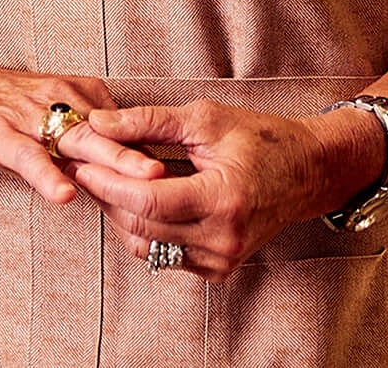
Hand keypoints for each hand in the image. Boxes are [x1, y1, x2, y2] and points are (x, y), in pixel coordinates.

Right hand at [0, 67, 164, 205]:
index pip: (120, 129)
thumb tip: (128, 177)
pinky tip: (64, 195)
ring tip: (142, 182)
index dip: (145, 156)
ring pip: (78, 141)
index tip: (177, 182)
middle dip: (143, 154)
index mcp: (79, 95)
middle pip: (109, 132)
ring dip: (112, 161)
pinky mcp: (1, 133)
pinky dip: (47, 175)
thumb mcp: (54, 120)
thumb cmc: (7, 110)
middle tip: (175, 175)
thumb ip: (87, 144)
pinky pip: (29, 156)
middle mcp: (61, 100)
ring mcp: (32, 116)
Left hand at [74, 99, 372, 280]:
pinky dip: (142, 228)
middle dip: (105, 195)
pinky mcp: (216, 267)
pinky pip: (163, 254)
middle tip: (83, 165)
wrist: (307, 170)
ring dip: (119, 214)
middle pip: (141, 226)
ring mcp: (220, 259)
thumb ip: (149, 122)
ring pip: (146, 245)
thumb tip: (99, 122)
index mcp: (223, 199)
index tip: (81, 160)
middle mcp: (222, 238)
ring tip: (106, 178)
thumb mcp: (205, 119)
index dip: (107, 182)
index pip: (147, 202)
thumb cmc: (260, 137)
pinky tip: (135, 199)